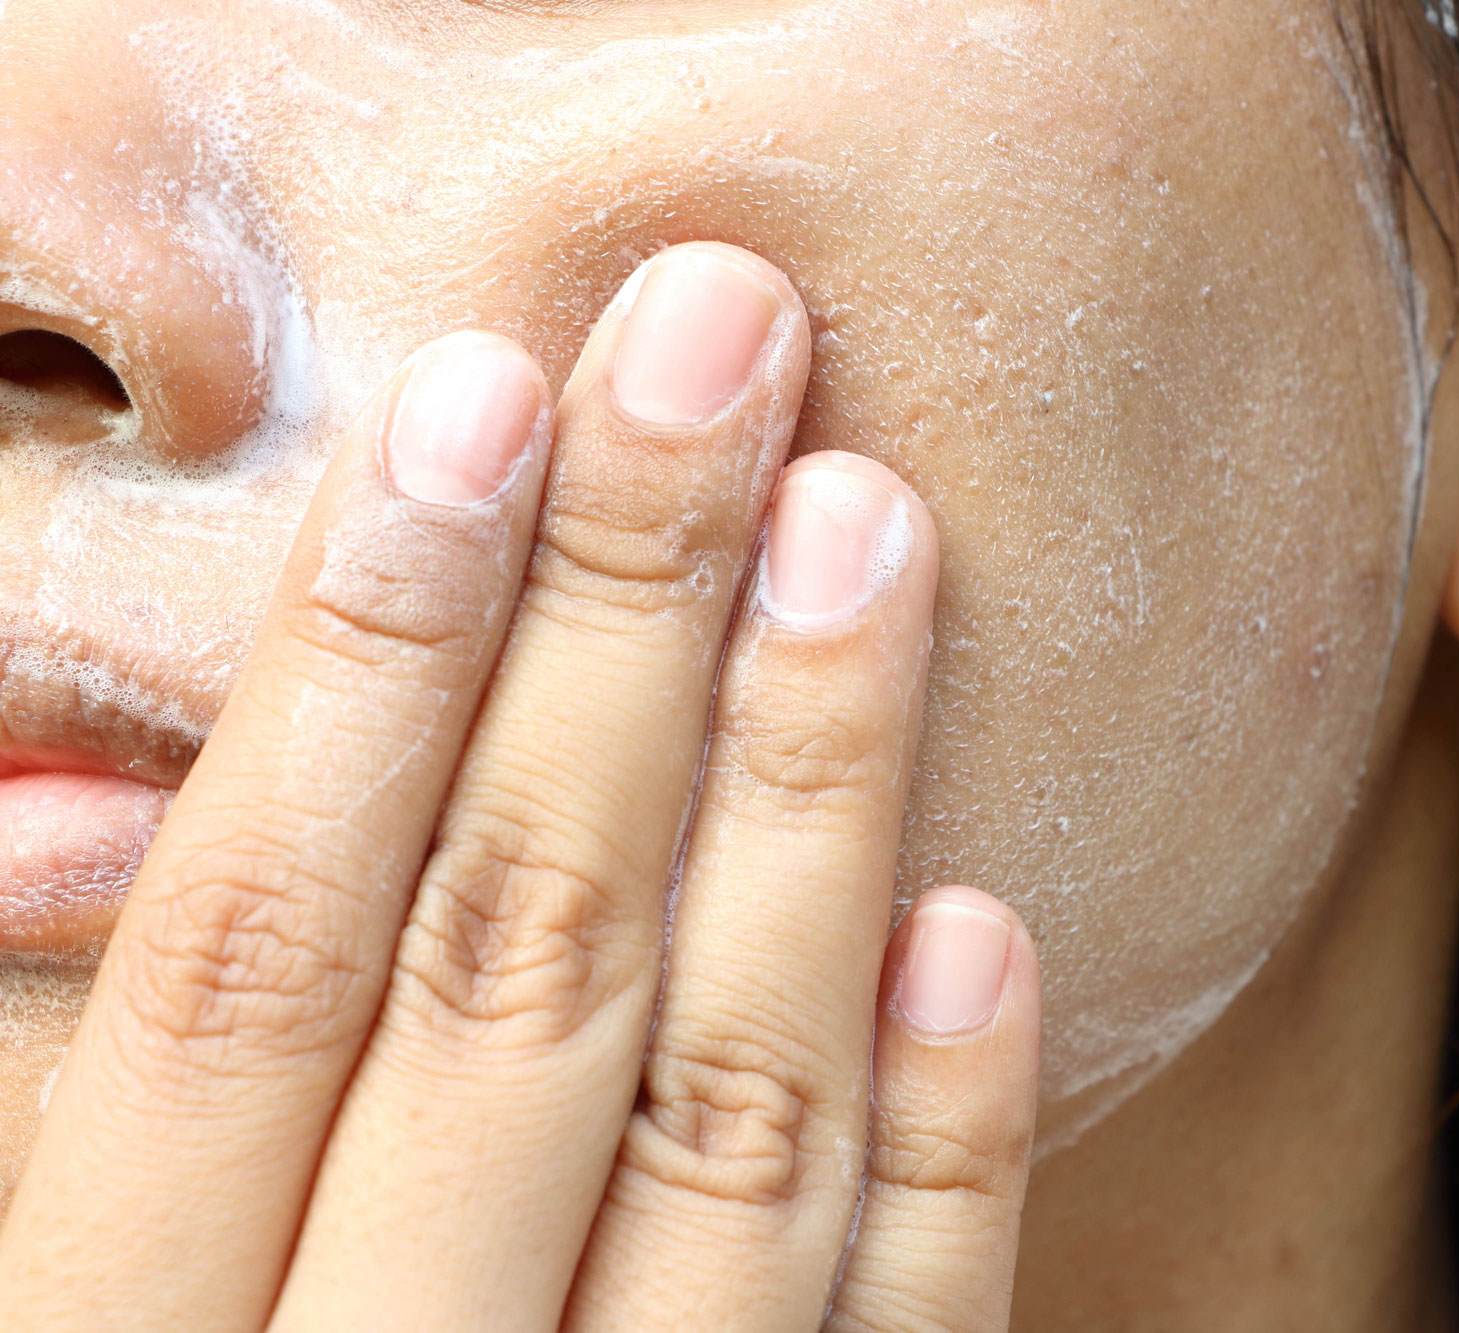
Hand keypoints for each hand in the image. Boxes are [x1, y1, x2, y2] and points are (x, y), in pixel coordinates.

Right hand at [0, 242, 1040, 1330]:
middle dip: (622, 633)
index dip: (361, 655)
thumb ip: (133, 1132)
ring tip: (875, 533)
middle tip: (726, 347)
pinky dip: (937, 1151)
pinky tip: (980, 924)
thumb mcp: (83, 1300)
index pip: (256, 948)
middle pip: (511, 967)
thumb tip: (97, 798)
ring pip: (723, 1119)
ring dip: (810, 808)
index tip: (481, 395)